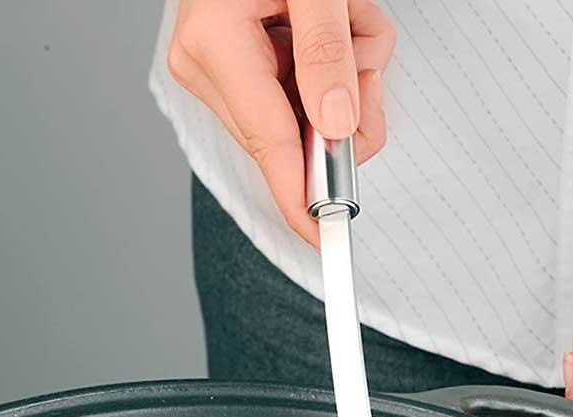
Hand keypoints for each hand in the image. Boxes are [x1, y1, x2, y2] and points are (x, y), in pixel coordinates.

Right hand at [167, 0, 394, 244]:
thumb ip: (327, 50)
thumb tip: (335, 127)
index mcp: (215, 45)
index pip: (268, 145)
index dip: (301, 197)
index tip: (323, 238)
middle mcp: (208, 65)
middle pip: (292, 135)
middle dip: (344, 110)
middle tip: (365, 66)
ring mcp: (219, 66)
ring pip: (303, 114)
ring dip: (344, 76)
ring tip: (344, 19)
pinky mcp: (237, 62)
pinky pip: (298, 92)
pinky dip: (330, 65)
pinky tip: (329, 24)